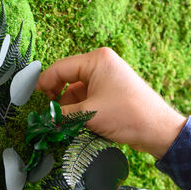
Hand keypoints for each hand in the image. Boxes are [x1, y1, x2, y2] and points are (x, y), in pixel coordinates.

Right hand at [36, 47, 187, 159]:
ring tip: (63, 122)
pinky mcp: (110, 92)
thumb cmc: (127, 114)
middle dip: (56, 96)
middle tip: (48, 112)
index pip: (60, 68)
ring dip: (68, 106)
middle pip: (67, 78)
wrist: (157, 129)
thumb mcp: (88, 114)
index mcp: (97, 60)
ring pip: (75, 90)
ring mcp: (107, 78)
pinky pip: (86, 97)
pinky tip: (75, 122)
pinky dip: (78, 109)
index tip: (33, 99)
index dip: (44, 83)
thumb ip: (62, 114)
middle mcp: (101, 65)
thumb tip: (46, 118)